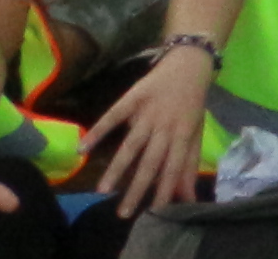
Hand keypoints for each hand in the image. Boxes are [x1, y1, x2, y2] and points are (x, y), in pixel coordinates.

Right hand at [80, 43, 211, 213]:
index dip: (165, 190)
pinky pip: (114, 115)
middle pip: (151, 161)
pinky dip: (98, 131)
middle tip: (123, 213)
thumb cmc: (192, 103)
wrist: (190, 63)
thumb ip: (188, 164)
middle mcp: (165, 126)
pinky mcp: (133, 97)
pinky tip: (82, 147)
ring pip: (132, 144)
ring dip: (118, 168)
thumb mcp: (195, 132)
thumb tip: (187, 196)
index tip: (154, 212)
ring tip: (103, 190)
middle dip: (137, 188)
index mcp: (183, 135)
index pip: (173, 167)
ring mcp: (148, 112)